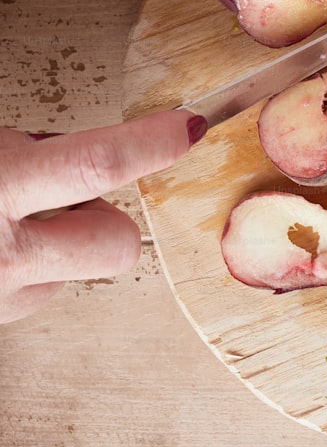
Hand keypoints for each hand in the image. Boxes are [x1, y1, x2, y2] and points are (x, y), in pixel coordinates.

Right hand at [0, 111, 205, 323]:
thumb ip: (22, 152)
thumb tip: (65, 149)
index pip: (97, 165)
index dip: (151, 143)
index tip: (188, 127)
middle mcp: (5, 254)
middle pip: (118, 239)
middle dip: (108, 214)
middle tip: (67, 196)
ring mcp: (4, 295)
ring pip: (83, 267)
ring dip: (64, 239)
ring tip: (10, 221)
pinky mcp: (1, 319)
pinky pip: (43, 286)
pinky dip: (33, 265)